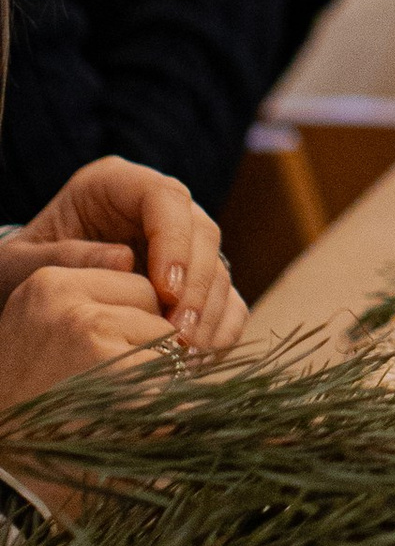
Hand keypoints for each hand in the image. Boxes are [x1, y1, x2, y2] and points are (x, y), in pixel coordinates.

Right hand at [0, 259, 184, 515]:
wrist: (6, 478)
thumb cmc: (32, 411)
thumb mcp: (43, 336)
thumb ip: (90, 303)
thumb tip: (150, 278)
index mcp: (47, 285)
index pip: (133, 282)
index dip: (133, 327)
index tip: (102, 360)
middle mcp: (68, 300)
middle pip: (155, 307)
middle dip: (150, 348)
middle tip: (106, 390)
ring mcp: (94, 334)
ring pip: (169, 343)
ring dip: (158, 379)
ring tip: (109, 410)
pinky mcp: (120, 373)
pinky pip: (175, 379)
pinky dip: (166, 406)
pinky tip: (125, 426)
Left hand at [1, 155, 245, 355]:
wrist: (27, 301)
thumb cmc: (16, 274)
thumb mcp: (18, 266)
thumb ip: (62, 258)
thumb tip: (125, 260)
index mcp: (113, 185)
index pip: (164, 198)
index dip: (174, 241)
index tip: (165, 291)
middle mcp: (155, 209)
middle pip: (201, 232)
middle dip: (198, 284)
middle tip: (181, 333)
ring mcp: (178, 245)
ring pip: (218, 267)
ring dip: (210, 313)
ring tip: (187, 356)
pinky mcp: (191, 282)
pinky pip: (224, 301)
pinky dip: (219, 330)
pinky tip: (197, 360)